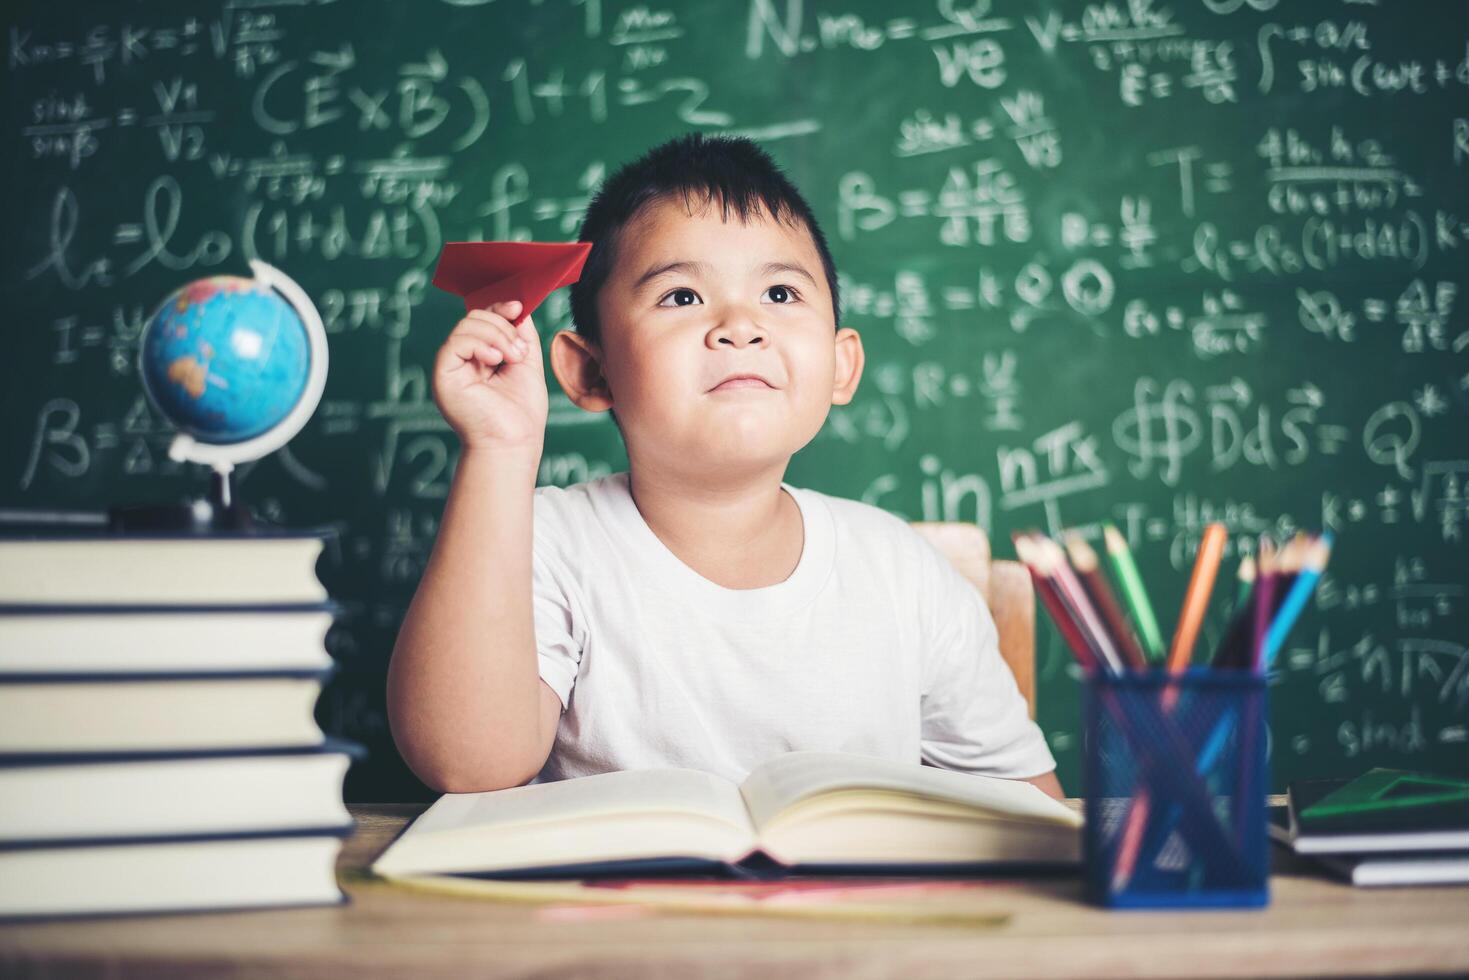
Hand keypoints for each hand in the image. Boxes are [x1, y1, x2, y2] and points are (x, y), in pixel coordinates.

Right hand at [432, 300, 546, 456]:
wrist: (514, 442)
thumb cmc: (522, 411)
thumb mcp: (526, 362)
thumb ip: (521, 334)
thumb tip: (517, 307)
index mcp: (479, 356)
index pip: (483, 318)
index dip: (499, 307)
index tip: (518, 308)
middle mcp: (462, 359)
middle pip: (474, 317)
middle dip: (503, 327)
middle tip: (520, 352)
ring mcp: (451, 366)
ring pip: (467, 325)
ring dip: (497, 335)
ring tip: (512, 358)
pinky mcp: (443, 374)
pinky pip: (456, 341)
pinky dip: (480, 343)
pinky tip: (495, 360)